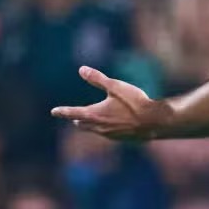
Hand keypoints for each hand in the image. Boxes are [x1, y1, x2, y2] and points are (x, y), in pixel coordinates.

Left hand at [51, 66, 170, 140]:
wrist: (154, 122)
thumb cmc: (134, 102)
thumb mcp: (115, 86)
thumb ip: (97, 78)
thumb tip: (82, 69)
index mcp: (94, 114)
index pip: (72, 112)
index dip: (62, 111)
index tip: (54, 111)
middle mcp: (99, 127)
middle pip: (83, 124)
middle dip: (78, 119)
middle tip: (74, 117)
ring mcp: (110, 134)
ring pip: (95, 129)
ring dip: (92, 124)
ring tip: (92, 120)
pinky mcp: (120, 138)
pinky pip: (108, 133)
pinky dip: (106, 127)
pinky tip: (114, 124)